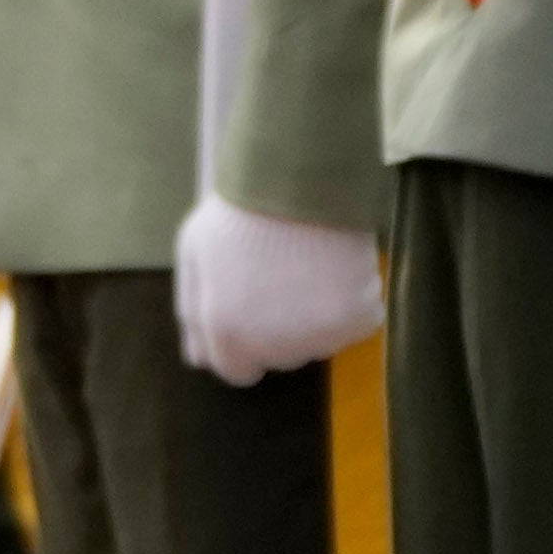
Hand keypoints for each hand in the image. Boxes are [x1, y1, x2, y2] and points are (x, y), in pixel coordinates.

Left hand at [174, 196, 388, 384]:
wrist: (297, 182)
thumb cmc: (238, 216)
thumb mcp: (193, 259)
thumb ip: (194, 313)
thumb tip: (199, 358)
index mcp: (226, 334)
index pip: (238, 371)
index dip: (244, 344)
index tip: (255, 314)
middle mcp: (271, 346)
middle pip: (280, 358)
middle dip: (279, 330)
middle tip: (283, 280)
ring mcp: (318, 335)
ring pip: (320, 342)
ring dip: (317, 317)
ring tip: (309, 268)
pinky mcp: (358, 319)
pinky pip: (358, 322)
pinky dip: (354, 302)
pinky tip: (339, 268)